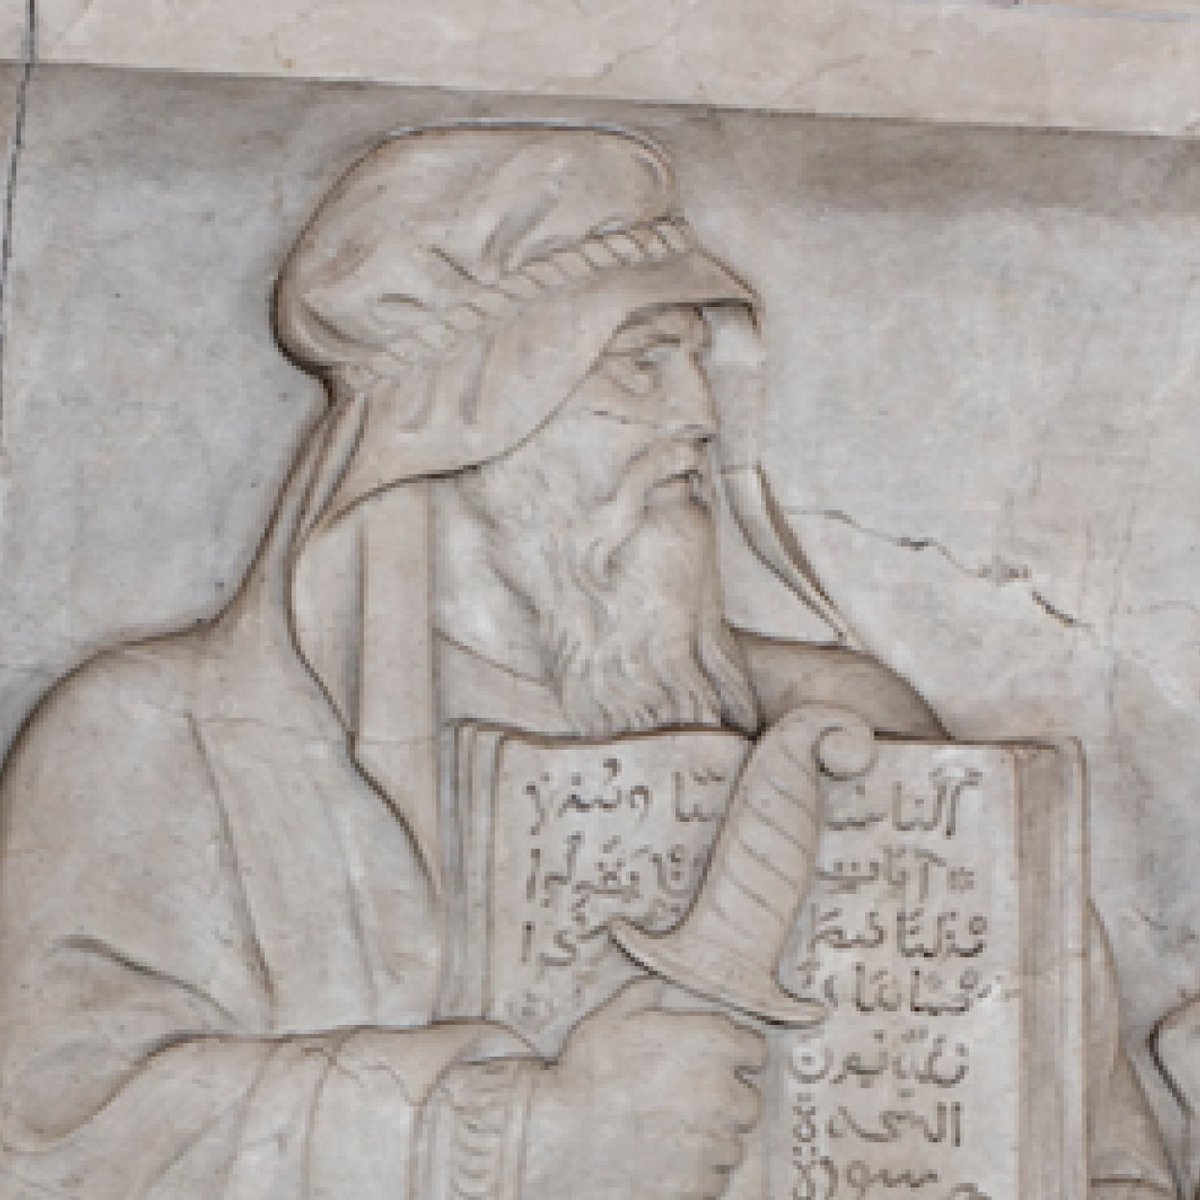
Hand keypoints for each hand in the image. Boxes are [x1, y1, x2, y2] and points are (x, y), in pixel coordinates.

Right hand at [523, 979, 765, 1199]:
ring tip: (674, 1134)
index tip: (721, 1061)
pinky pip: (713, 1181)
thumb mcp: (610, 1019)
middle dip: (727, 1102)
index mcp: (708, 1047)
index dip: (737, 1054)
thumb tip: (657, 984)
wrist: (559, 1138)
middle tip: (694, 1102)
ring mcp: (710, 1144)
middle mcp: (720, 1094)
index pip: (754, 1049)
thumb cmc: (585, 1074)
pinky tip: (667, 1161)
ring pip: (732, 1145)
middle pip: (749, 1103)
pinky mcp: (696, 1185)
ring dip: (711, 1140)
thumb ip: (642, 996)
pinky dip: (696, 1175)